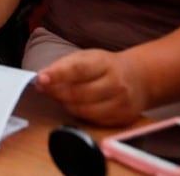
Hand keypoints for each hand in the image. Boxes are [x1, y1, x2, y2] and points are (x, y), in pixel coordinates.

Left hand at [35, 49, 149, 125]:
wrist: (138, 78)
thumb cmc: (106, 67)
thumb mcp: (87, 57)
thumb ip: (63, 66)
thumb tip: (41, 79)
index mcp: (104, 62)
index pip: (78, 69)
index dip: (57, 75)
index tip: (41, 79)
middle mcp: (115, 83)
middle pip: (78, 93)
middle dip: (56, 92)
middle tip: (44, 88)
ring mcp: (121, 102)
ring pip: (83, 110)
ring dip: (66, 104)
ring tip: (62, 96)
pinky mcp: (122, 118)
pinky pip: (93, 121)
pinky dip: (80, 114)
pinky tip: (78, 106)